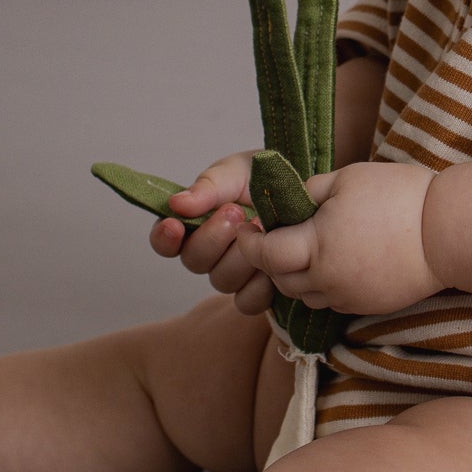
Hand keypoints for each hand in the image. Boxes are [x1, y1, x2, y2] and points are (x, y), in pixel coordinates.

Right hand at [148, 149, 264, 305]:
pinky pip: (247, 301)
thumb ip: (208, 186)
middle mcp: (209, 253)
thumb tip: (176, 204)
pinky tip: (274, 260)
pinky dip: (259, 283)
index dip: (164, 238)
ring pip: (221, 281)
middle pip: (194, 261)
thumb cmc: (267, 178)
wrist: (307, 193)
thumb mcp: (238, 170)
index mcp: (194, 223)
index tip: (175, 225)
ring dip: (241, 256)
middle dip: (214, 237)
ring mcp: (233, 274)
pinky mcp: (257, 291)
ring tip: (263, 229)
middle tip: (235, 212)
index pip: (164, 241)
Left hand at [232, 162, 439, 318]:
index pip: (266, 255)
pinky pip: (331, 301)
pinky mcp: (367, 305)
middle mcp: (328, 278)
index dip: (250, 244)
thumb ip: (307, 192)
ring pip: (305, 295)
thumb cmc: (398, 195)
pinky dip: (322, 286)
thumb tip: (283, 203)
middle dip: (271, 260)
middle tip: (274, 237)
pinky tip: (335, 261)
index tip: (247, 230)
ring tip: (305, 249)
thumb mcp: (346, 178)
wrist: (447, 230)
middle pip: (282, 280)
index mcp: (318, 244)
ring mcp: (349, 297)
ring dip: (296, 276)